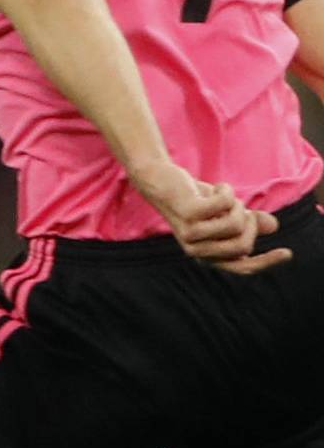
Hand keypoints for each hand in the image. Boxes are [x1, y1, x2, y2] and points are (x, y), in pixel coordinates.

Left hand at [134, 164, 291, 275]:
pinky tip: (215, 187)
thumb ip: (248, 221)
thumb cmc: (196, 199)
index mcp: (206, 255)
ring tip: (221, 197)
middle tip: (237, 206)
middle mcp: (196, 250)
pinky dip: (227, 190)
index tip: (286, 253)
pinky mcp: (189, 215)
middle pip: (244, 244)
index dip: (265, 262)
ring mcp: (190, 234)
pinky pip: (227, 203)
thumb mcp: (226, 212)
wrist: (161, 180)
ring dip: (237, 205)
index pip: (241, 267)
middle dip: (250, 222)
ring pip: (237, 224)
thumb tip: (273, 226)